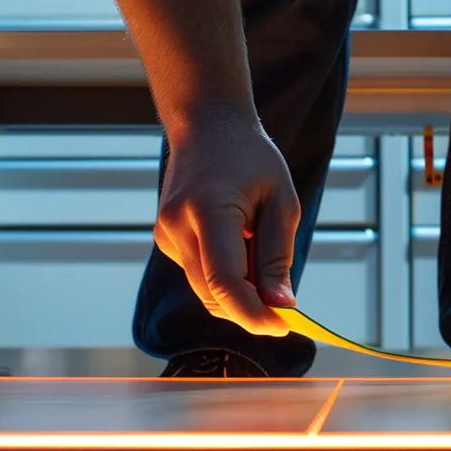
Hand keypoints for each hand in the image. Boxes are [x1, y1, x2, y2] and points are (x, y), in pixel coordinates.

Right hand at [154, 106, 298, 336]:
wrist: (206, 125)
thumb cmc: (250, 157)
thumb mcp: (281, 202)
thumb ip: (278, 257)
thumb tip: (281, 306)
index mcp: (208, 211)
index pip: (225, 282)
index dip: (254, 313)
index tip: (285, 325)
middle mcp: (177, 227)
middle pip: (213, 295)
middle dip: (251, 308)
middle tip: (286, 304)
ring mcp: (165, 235)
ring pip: (205, 291)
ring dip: (238, 292)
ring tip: (262, 256)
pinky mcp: (165, 240)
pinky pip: (199, 275)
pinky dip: (224, 276)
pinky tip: (241, 245)